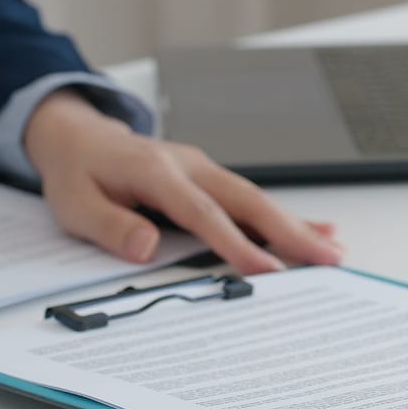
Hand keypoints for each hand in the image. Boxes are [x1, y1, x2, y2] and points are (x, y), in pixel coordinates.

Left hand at [24, 90, 343, 274]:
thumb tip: (145, 248)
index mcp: (156, 173)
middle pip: (247, 201)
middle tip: (327, 259)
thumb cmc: (78, 174)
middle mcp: (189, 167)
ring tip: (332, 250)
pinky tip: (314, 229)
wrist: (78, 137)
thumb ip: (110, 226)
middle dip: (290, 232)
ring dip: (295, 225)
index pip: (203, 215)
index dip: (237, 244)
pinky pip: (249, 199)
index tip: (267, 271)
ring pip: (255, 199)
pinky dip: (283, 216)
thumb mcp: (75, 204)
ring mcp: (202, 170)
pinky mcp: (208, 178)